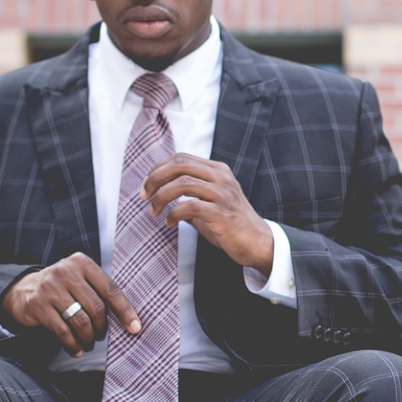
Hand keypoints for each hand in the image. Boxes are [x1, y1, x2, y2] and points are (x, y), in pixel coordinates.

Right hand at [0, 253, 140, 356]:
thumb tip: (130, 320)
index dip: (125, 311)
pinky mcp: (38, 305)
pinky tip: (76, 350)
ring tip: (90, 343)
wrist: (23, 290)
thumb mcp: (81, 280)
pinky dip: (72, 345)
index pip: (110, 289)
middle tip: (101, 336)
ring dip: (88, 338)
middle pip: (96, 308)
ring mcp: (50, 288)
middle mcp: (66, 271)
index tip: (135, 328)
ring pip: (80, 321)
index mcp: (82, 263)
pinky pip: (62, 331)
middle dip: (102, 328)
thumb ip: (100, 291)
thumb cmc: (64, 288)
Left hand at [140, 153, 273, 275]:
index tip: (147, 185)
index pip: (181, 158)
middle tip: (144, 195)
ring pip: (182, 184)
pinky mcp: (222, 213)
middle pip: (180, 165)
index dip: (159, 168)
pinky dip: (173, 214)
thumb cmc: (231, 225)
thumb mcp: (211, 202)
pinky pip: (190, 206)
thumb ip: (190, 193)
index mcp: (218, 171)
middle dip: (155, 178)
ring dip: (161, 198)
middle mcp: (222, 178)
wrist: (258, 243)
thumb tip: (159, 192)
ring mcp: (223, 194)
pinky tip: (169, 223)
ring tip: (153, 211)